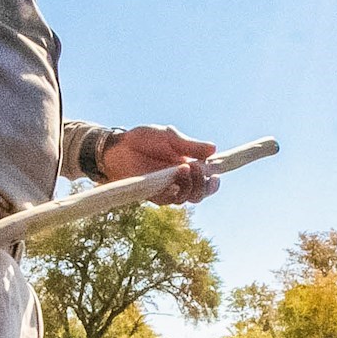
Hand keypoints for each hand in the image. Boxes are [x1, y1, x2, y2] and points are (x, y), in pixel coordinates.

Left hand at [100, 125, 218, 203]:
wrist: (119, 146)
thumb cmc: (144, 140)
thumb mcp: (170, 137)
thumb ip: (190, 145)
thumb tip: (214, 148)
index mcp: (188, 167)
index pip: (207, 180)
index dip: (214, 182)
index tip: (216, 175)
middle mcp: (180, 181)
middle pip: (200, 194)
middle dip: (203, 184)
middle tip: (196, 168)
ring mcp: (167, 190)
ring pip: (187, 199)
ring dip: (189, 186)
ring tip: (183, 168)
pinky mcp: (153, 195)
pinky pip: (169, 200)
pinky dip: (174, 191)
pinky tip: (173, 178)